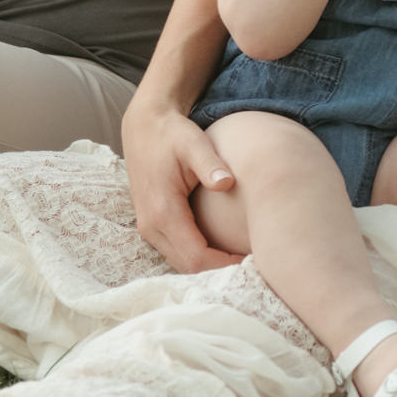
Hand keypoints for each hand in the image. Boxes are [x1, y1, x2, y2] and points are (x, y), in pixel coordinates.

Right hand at [121, 99, 244, 273]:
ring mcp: (148, 227)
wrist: (144, 125)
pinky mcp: (151, 225)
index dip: (225, 264)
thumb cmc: (171, 134)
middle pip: (188, 267)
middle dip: (219, 271)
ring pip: (180, 263)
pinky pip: (175, 252)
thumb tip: (228, 183)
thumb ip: (210, 164)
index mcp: (162, 211)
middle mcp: (151, 226)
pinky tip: (221, 247)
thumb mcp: (193, 143)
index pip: (196, 257)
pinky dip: (198, 256)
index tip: (252, 259)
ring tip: (240, 257)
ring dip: (208, 266)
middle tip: (252, 263)